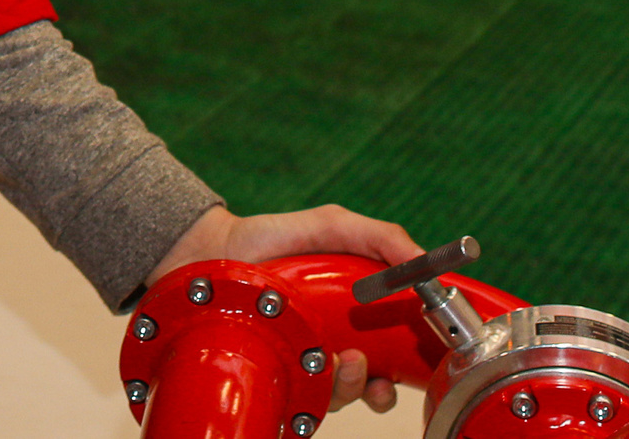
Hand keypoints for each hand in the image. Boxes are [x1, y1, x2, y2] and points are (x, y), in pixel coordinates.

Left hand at [150, 205, 423, 411]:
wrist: (207, 251)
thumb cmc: (269, 238)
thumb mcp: (329, 226)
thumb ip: (377, 237)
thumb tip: (421, 259)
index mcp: (350, 316)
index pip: (391, 352)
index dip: (410, 364)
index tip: (421, 363)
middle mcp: (327, 345)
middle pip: (367, 386)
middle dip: (379, 390)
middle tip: (377, 381)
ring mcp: (297, 363)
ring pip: (334, 398)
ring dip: (347, 390)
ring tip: (342, 364)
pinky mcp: (269, 376)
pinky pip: (297, 401)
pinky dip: (310, 394)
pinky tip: (309, 371)